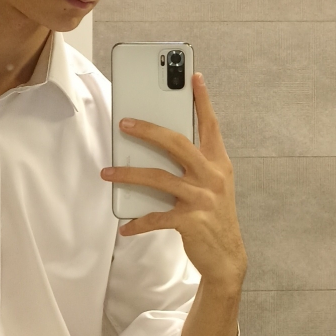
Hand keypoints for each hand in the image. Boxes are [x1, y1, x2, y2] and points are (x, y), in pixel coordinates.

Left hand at [100, 72, 247, 287]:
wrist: (228, 258)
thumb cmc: (215, 217)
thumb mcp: (213, 187)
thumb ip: (194, 166)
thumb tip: (155, 151)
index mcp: (219, 164)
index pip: (211, 125)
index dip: (202, 100)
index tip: (194, 77)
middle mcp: (212, 176)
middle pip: (177, 143)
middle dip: (149, 130)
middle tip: (125, 123)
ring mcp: (202, 198)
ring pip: (159, 178)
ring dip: (129, 175)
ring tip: (108, 173)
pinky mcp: (190, 221)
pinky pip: (156, 217)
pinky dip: (138, 222)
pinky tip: (125, 226)